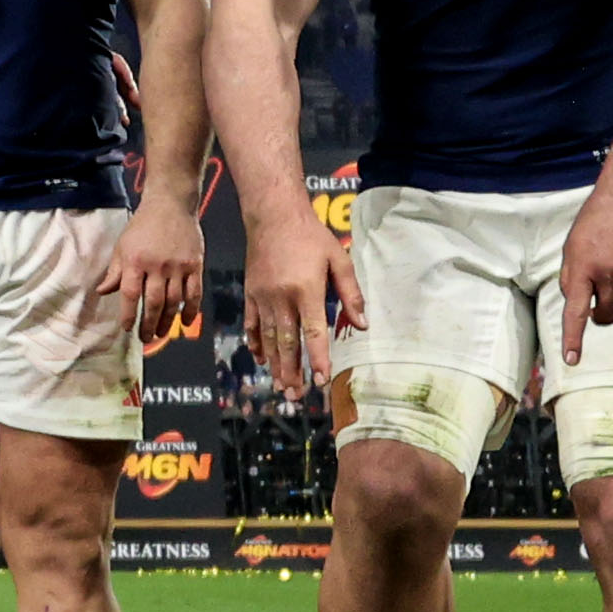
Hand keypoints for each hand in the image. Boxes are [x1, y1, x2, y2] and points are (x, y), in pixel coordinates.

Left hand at [99, 198, 205, 342]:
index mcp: (135, 261)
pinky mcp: (195, 265)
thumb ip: (115, 271)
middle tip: (146, 338)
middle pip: (154, 302)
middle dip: (149, 324)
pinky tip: (186, 321)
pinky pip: (194, 292)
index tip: (127, 329)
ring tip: (161, 334)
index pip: (130, 294)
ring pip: (174, 301)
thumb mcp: (122, 246)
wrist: (171, 205)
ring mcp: (178, 266)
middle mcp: (157, 266)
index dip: (129, 314)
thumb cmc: (142, 226)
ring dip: (168, 321)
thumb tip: (103, 292)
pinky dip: (191, 309)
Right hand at [237, 212, 355, 397]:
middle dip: (292, 371)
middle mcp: (281, 298)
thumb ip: (350, 293)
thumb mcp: (338, 259)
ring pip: (268, 339)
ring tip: (280, 386)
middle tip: (296, 395)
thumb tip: (362, 323)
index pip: (313, 332)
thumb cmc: (311, 237)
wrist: (273, 216)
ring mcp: (262, 298)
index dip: (317, 357)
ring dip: (275, 365)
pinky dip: (256, 344)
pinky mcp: (250, 294)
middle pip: (286, 342)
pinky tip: (261, 359)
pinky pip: (251, 324)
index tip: (320, 380)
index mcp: (306, 290)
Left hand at [557, 173, 612, 364]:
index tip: (572, 360)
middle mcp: (610, 272)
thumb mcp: (572, 248)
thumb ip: (572, 279)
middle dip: (603, 315)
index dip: (573, 338)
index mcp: (582, 268)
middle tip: (601, 298)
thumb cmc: (597, 223)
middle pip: (608, 318)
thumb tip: (580, 309)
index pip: (575, 311)